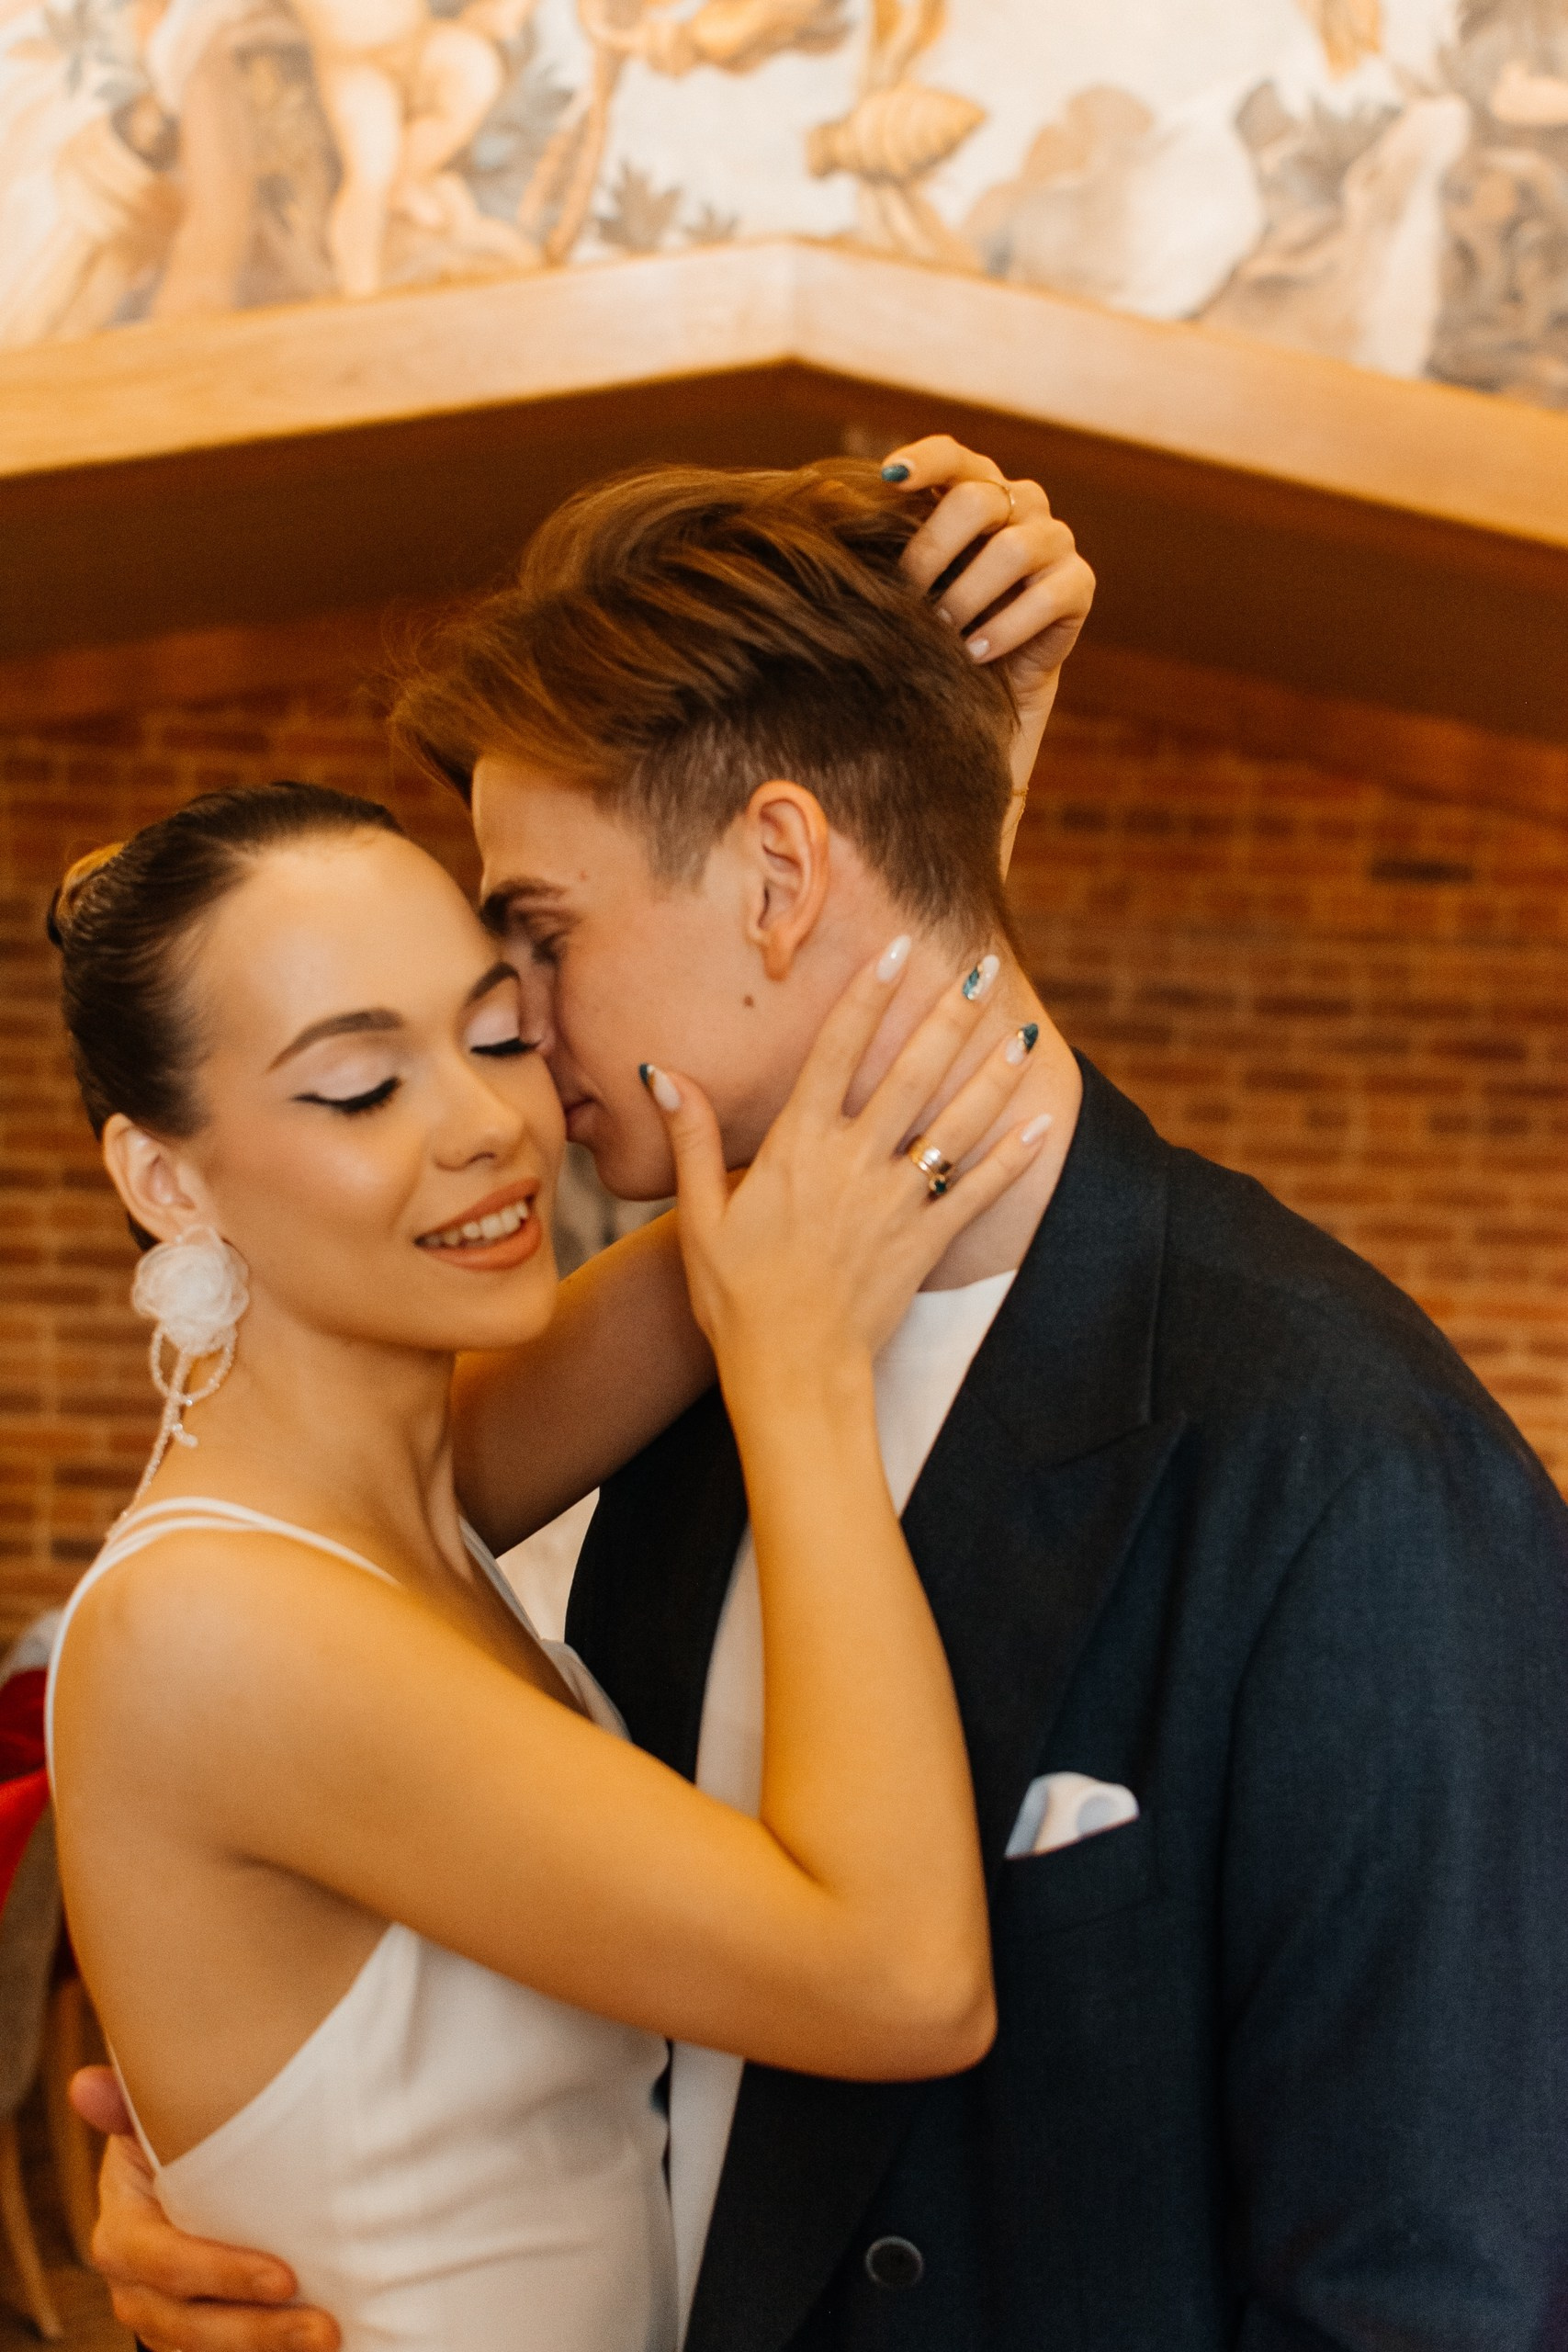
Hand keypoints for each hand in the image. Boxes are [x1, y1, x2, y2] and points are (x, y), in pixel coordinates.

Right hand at [71, 2066, 337, 2351]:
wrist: (183, 2184)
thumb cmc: (173, 2145)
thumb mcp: (154, 2125)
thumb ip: (128, 2106)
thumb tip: (84, 2084)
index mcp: (121, 2235)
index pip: (166, 2264)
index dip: (221, 2275)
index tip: (285, 2278)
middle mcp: (134, 2289)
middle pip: (190, 2324)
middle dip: (257, 2331)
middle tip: (324, 2326)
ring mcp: (162, 2321)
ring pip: (208, 2351)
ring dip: (269, 2349)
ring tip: (329, 2337)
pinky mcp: (190, 2340)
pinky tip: (315, 2349)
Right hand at [641, 943, 1047, 1398]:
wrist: (789, 1373)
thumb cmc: (735, 1298)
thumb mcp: (698, 1216)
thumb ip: (690, 1139)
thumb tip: (661, 1073)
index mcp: (796, 1148)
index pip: (836, 1052)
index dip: (868, 996)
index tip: (898, 948)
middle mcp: (853, 1163)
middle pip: (911, 1072)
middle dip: (951, 1014)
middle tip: (986, 967)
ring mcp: (896, 1202)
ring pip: (957, 1123)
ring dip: (995, 1073)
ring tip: (1026, 1030)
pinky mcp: (926, 1243)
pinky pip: (979, 1191)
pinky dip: (1015, 1158)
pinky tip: (1044, 1124)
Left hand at [886, 434, 1095, 869]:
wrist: (976, 698)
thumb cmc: (926, 634)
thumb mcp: (900, 588)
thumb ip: (882, 548)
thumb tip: (826, 513)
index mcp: (973, 488)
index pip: (954, 455)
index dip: (925, 461)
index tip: (887, 479)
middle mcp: (1019, 504)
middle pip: (979, 499)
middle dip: (933, 552)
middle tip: (909, 600)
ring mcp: (1054, 542)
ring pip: (1014, 547)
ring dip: (969, 595)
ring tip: (942, 634)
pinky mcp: (1078, 587)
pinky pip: (1052, 594)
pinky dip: (1008, 626)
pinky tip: (977, 654)